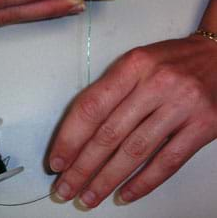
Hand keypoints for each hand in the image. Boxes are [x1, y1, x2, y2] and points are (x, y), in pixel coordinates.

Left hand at [49, 35, 216, 207]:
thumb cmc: (169, 61)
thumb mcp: (135, 63)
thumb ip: (110, 91)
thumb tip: (80, 131)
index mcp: (133, 66)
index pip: (92, 106)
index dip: (70, 137)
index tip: (56, 161)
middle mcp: (156, 84)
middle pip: (110, 134)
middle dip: (83, 167)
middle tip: (65, 188)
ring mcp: (182, 106)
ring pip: (136, 151)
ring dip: (108, 179)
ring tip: (89, 197)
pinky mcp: (204, 126)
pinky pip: (169, 161)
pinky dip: (144, 182)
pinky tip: (125, 194)